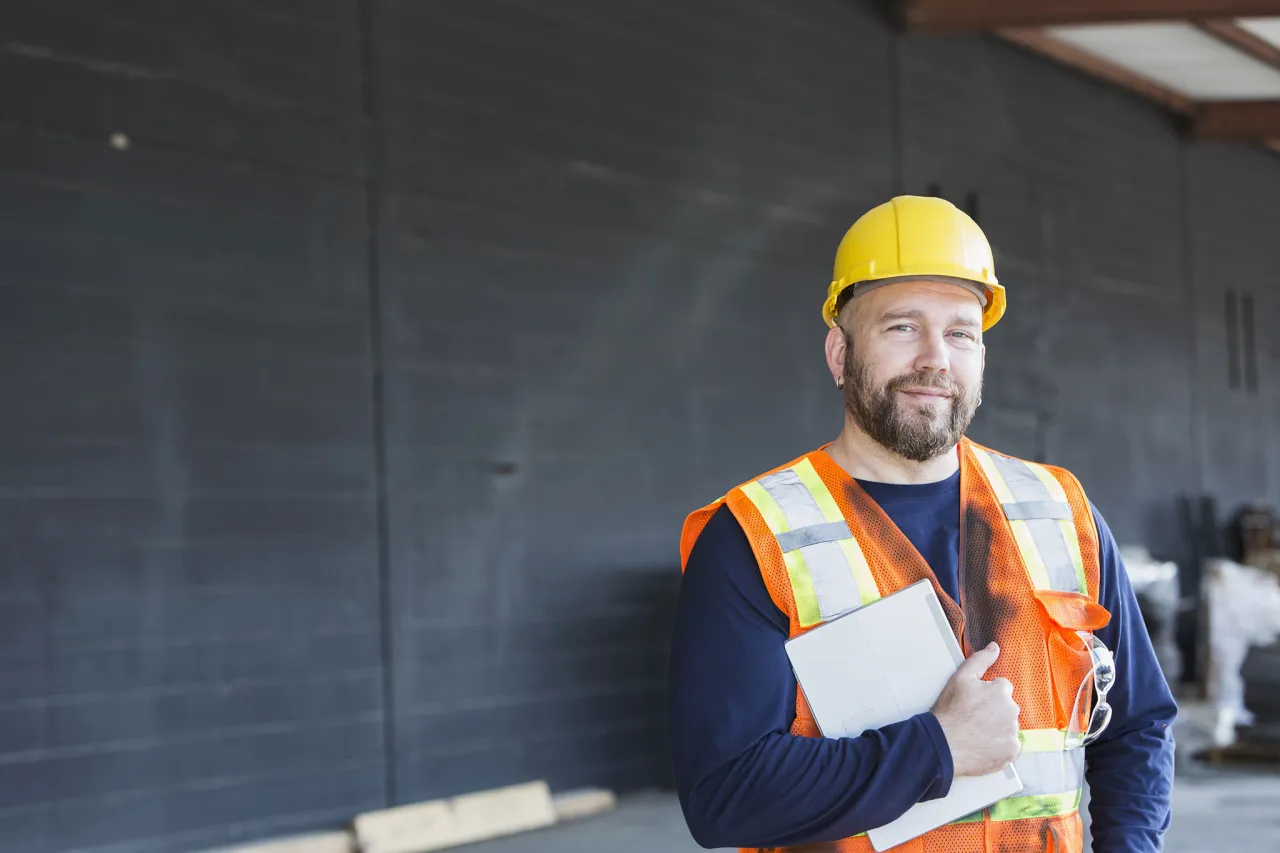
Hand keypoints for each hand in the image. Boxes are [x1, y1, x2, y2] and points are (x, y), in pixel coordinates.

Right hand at [931, 641, 1020, 776]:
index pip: (1002, 688)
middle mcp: (1012, 711)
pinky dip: (999, 745)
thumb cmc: (949, 712)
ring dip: (997, 727)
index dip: (986, 694)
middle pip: (1006, 707)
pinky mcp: (1011, 751)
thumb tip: (994, 647)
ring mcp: (1013, 732)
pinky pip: (1009, 745)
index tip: (973, 703)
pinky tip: (982, 744)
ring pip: (1008, 726)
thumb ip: (980, 660)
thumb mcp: (960, 678)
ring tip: (976, 732)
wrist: (944, 744)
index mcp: (1001, 691)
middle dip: (994, 710)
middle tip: (973, 718)